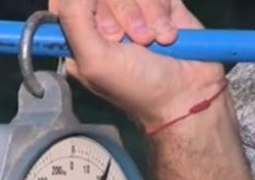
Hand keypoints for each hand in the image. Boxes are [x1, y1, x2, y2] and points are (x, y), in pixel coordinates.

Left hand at [49, 0, 225, 130]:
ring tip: (153, 41)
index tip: (101, 27)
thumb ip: (73, 18)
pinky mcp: (162, 9)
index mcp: (81, 39)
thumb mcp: (94, 61)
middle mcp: (106, 23)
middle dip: (118, 11)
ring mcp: (135, 14)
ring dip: (143, 14)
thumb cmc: (137, 87)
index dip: (81, 4)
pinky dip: (161, 12)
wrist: (188, 95)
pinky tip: (168, 36)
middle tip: (130, 41)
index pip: (66, 1)